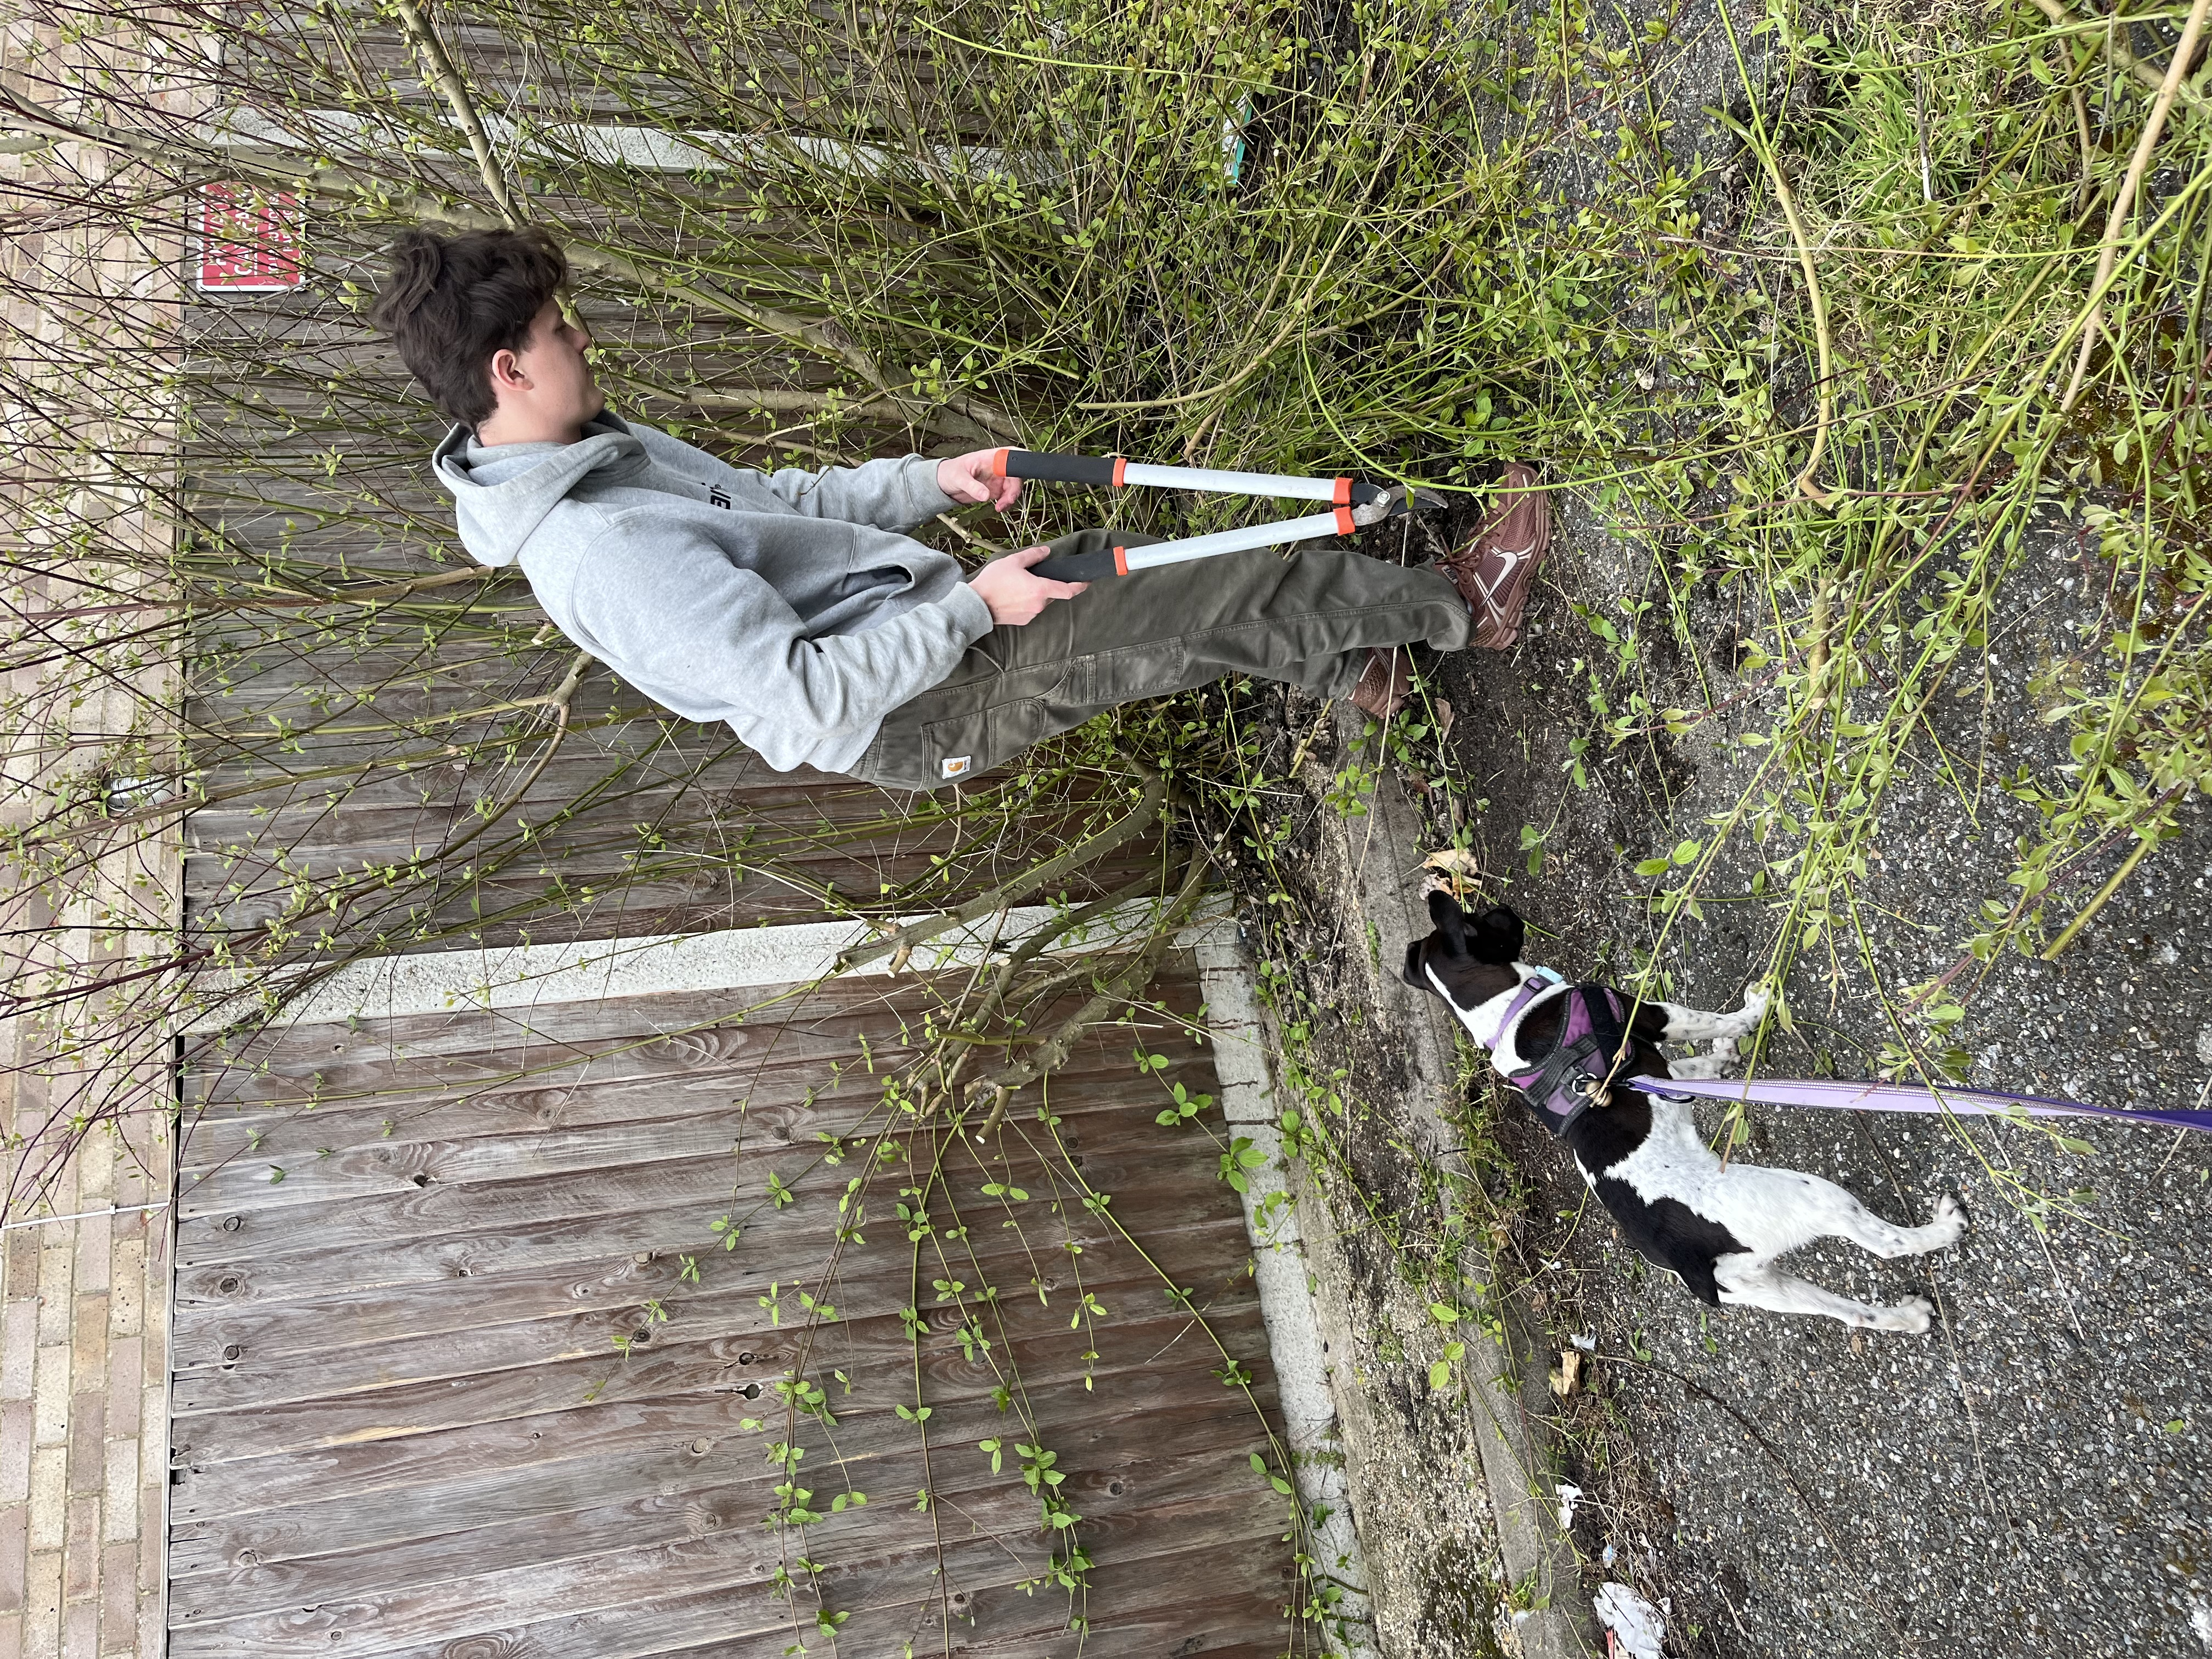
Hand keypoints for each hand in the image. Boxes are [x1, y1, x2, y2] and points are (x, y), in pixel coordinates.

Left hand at [937, 449, 1021, 510]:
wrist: (944, 484)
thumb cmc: (949, 472)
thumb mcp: (958, 478)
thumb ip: (972, 486)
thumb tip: (984, 495)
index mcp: (990, 457)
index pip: (1010, 454)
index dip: (1020, 461)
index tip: (1019, 474)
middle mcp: (997, 467)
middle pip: (1016, 474)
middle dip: (1015, 488)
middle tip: (1008, 499)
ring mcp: (997, 478)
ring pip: (1014, 487)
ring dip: (1010, 498)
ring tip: (1000, 507)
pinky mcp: (996, 490)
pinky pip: (1007, 496)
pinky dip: (1007, 504)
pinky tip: (999, 508)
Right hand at [968, 545, 1085, 625]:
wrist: (976, 604)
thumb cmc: (993, 582)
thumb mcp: (1013, 561)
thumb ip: (1033, 555)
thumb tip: (1046, 552)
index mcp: (1040, 589)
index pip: (1069, 590)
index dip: (1080, 585)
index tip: (1087, 581)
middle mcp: (1039, 605)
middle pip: (1052, 593)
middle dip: (1048, 584)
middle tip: (1032, 576)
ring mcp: (1032, 615)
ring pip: (1041, 601)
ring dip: (1036, 593)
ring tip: (1018, 585)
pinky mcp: (1023, 621)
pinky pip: (1031, 609)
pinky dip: (1027, 601)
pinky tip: (1013, 595)